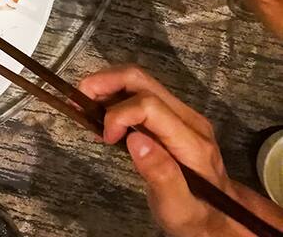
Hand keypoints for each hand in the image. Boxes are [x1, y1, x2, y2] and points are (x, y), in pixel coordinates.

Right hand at [79, 65, 282, 236]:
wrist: (219, 215)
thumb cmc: (195, 215)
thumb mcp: (177, 207)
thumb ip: (160, 174)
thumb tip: (134, 139)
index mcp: (190, 141)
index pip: (148, 105)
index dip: (118, 114)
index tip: (104, 137)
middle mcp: (188, 118)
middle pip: (141, 81)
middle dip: (104, 83)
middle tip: (77, 100)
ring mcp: (181, 114)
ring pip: (139, 81)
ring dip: (106, 85)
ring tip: (84, 104)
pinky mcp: (172, 116)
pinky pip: (140, 92)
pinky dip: (114, 95)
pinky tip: (100, 112)